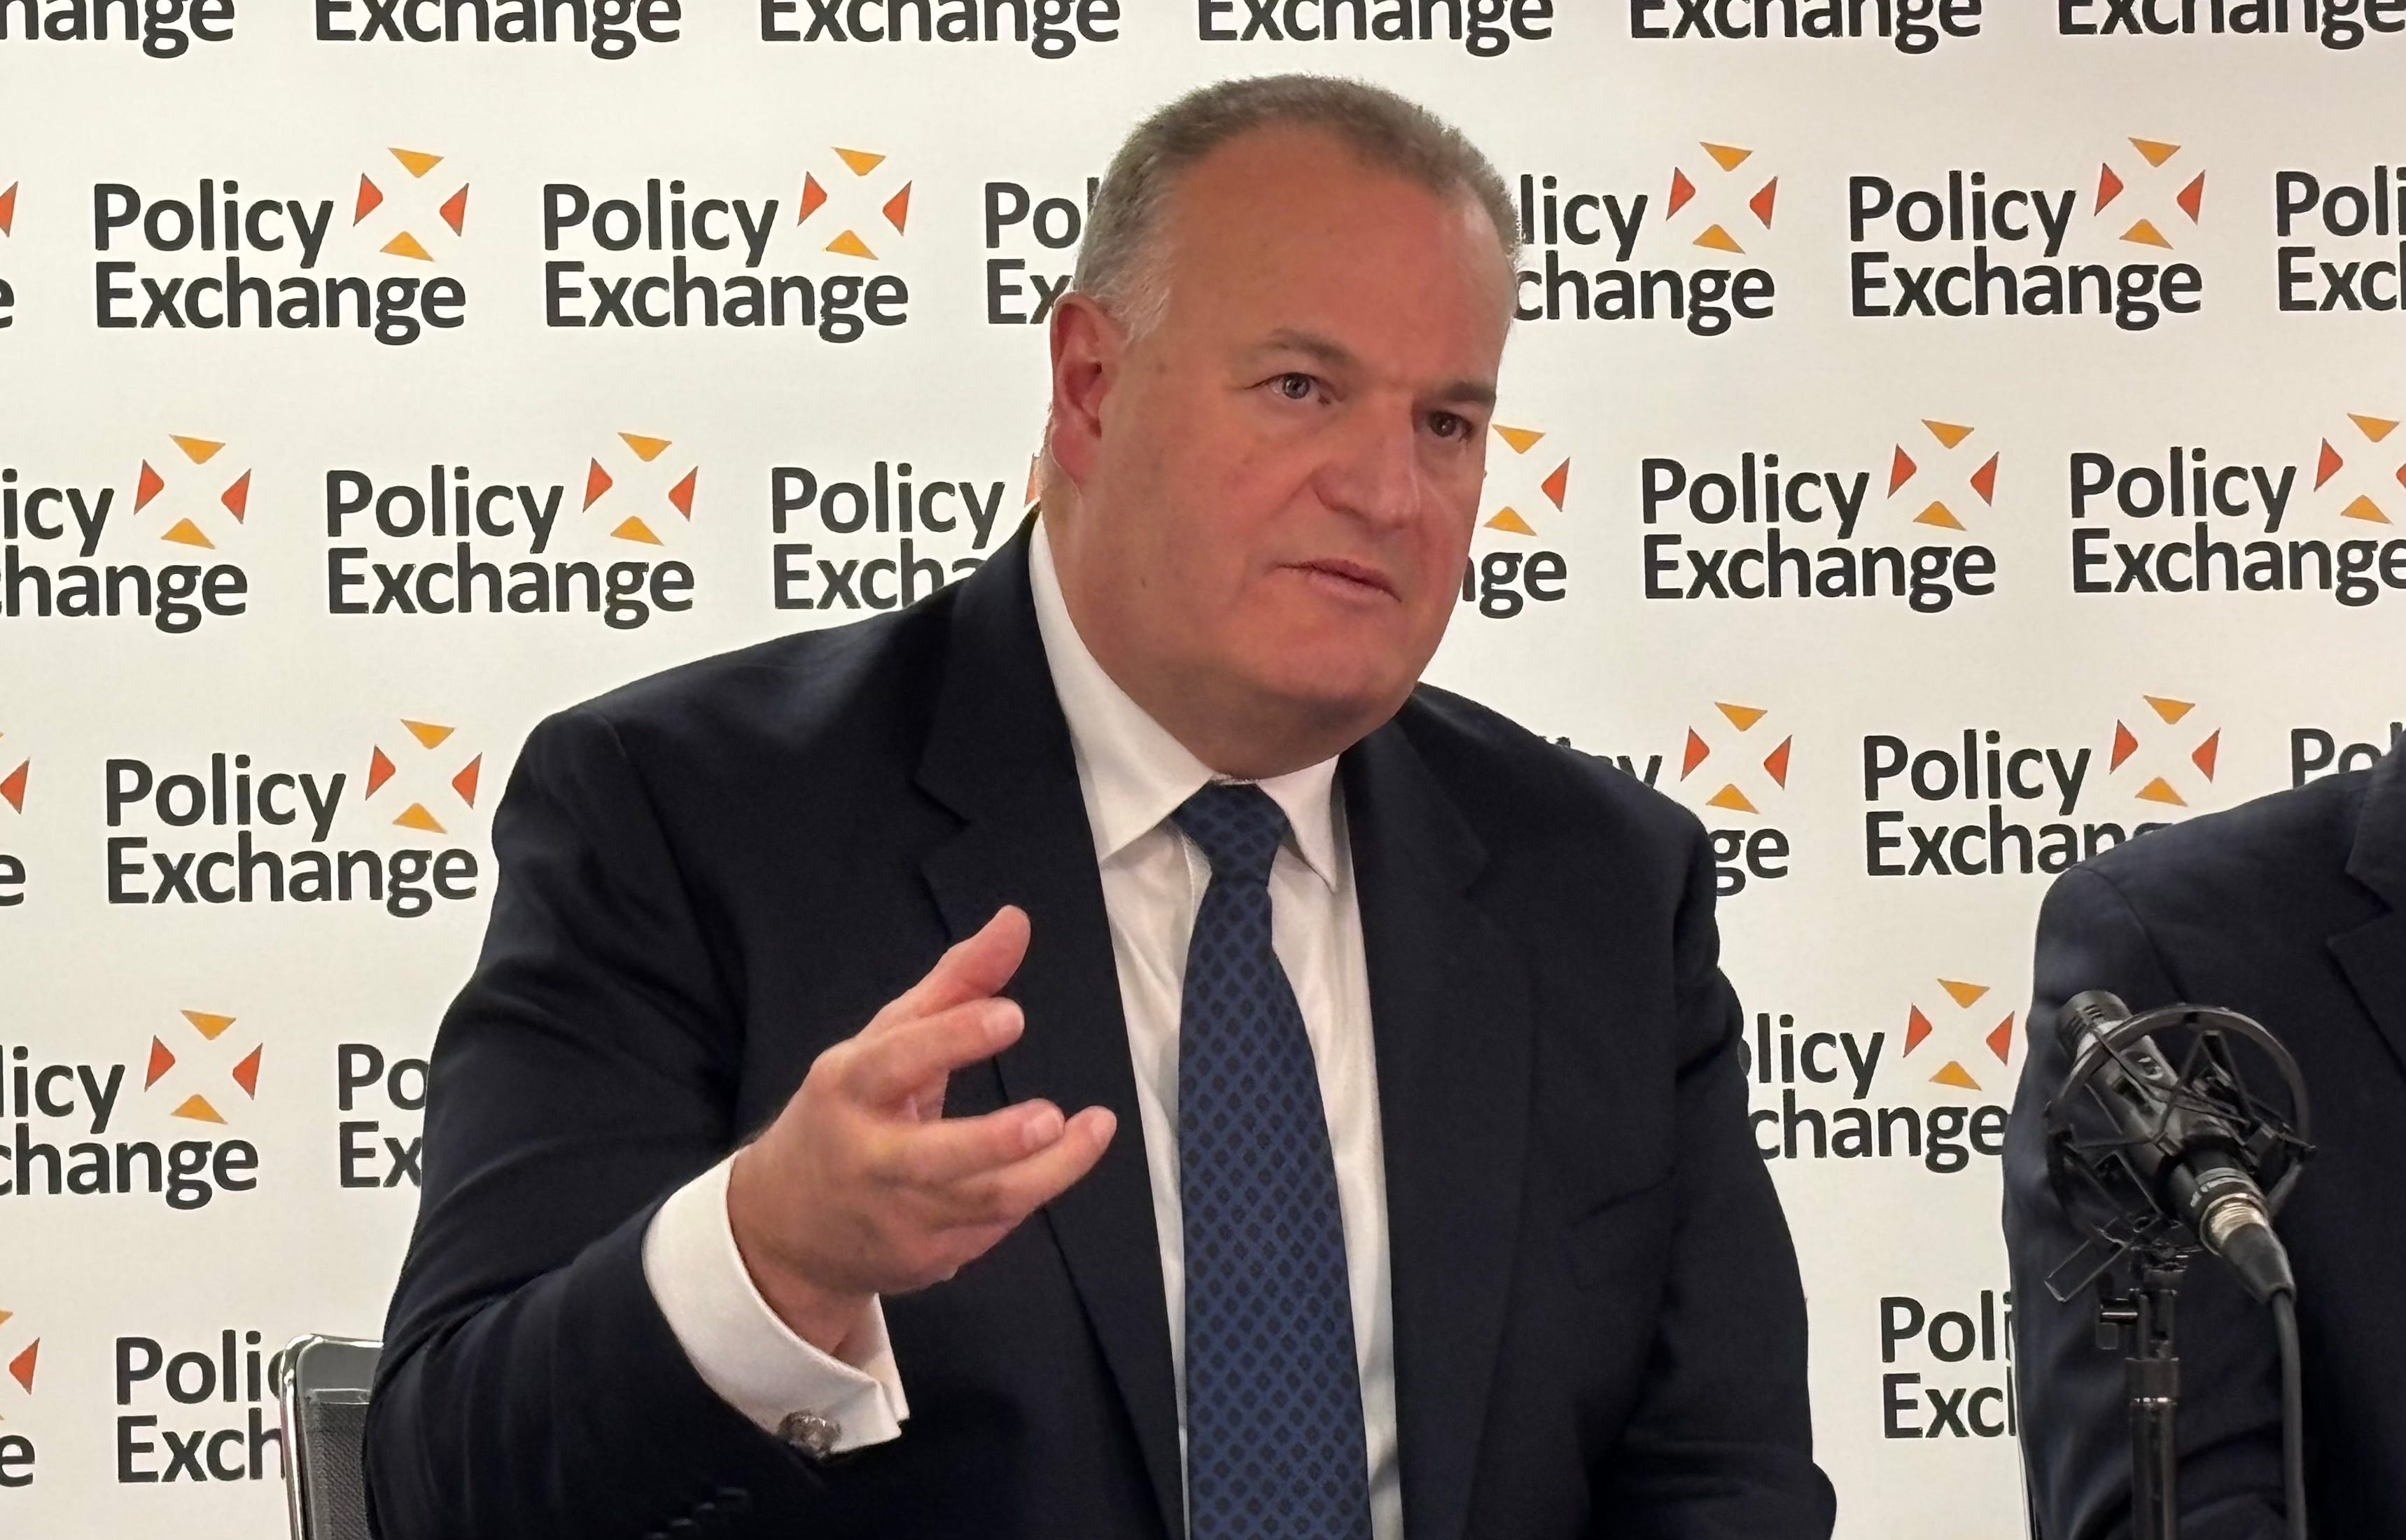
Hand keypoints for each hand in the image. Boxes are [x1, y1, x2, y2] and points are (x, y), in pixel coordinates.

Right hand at [726, 906, 1116, 1352]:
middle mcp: (868, 1158)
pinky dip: (1030, 1195)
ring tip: (1094, 1128)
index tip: (1012, 1015)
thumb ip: (956, 983)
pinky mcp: (923, 1260)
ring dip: (1048, 1172)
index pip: (896, 1061)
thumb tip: (1016, 920)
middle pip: (937, 1158)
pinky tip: (1061, 1162)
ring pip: (981, 1202)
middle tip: (1052, 1116)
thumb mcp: (885, 1042)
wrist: (784, 1227)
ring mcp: (896, 1218)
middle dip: (996, 1141)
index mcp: (848, 1089)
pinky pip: (989, 1228)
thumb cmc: (849, 1110)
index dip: (953, 1038)